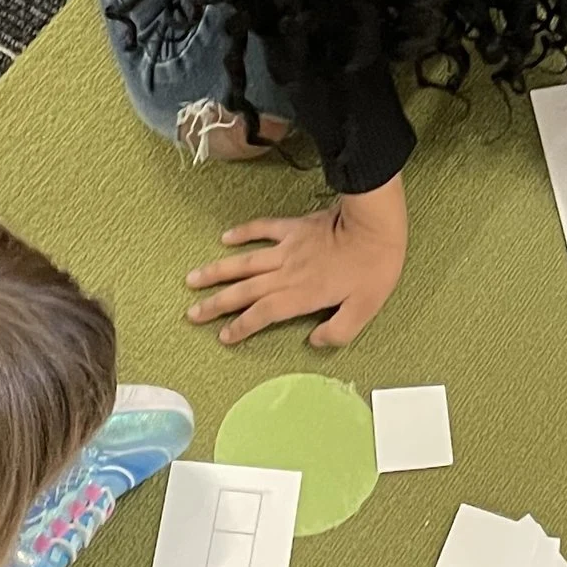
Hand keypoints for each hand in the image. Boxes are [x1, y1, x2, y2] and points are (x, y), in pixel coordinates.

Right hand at [185, 178, 407, 347]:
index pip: (262, 314)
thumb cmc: (373, 268)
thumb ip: (338, 331)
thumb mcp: (364, 310)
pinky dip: (243, 232)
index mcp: (301, 295)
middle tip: (192, 313)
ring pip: (244, 262)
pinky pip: (263, 229)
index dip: (241, 326)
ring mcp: (287, 248)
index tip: (223, 336)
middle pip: (244, 291)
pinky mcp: (294, 228)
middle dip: (216, 304)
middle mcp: (286, 273)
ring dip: (217, 271)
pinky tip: (226, 237)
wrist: (374, 224)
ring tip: (193, 279)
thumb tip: (314, 341)